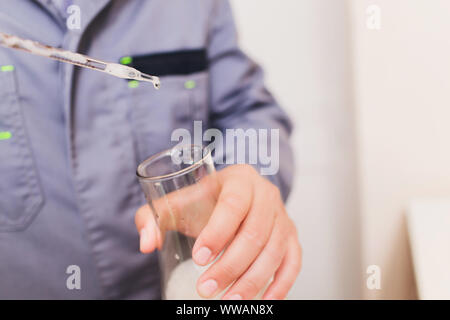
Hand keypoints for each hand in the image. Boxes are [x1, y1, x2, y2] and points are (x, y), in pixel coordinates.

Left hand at [135, 164, 301, 299]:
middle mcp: (267, 194)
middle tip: (206, 288)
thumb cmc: (204, 202)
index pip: (233, 204)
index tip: (199, 258)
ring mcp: (283, 216)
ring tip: (228, 301)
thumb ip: (152, 217)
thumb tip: (147, 243)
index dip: (218, 232)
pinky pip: (293, 262)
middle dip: (230, 266)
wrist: (235, 198)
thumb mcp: (177, 202)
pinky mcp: (292, 237)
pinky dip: (281, 285)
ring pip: (274, 251)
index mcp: (240, 179)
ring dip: (252, 281)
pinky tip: (263, 303)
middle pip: (254, 233)